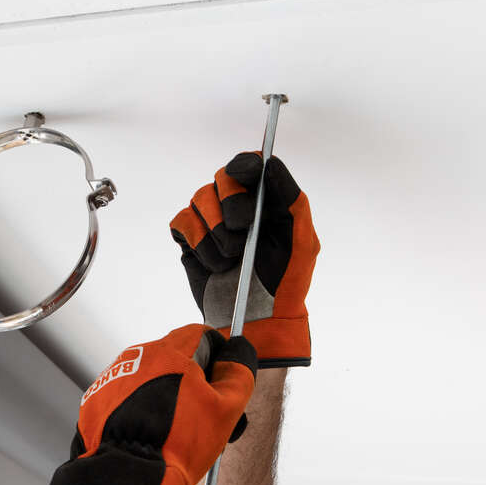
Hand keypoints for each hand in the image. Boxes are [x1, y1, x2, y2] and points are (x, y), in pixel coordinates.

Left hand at [35, 324, 256, 484]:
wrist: (130, 474)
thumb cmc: (178, 445)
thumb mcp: (226, 410)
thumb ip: (238, 373)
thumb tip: (238, 351)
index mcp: (170, 352)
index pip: (200, 334)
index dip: (217, 353)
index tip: (221, 376)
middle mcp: (137, 357)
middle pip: (174, 354)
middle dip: (191, 377)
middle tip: (202, 409)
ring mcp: (113, 377)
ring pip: (150, 375)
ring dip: (165, 392)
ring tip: (175, 427)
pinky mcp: (98, 398)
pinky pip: (127, 394)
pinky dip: (141, 406)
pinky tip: (151, 431)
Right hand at [170, 152, 319, 367]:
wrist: (260, 320)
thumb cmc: (286, 281)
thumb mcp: (302, 240)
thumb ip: (293, 199)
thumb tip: (270, 165)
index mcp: (265, 200)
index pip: (249, 165)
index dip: (245, 165)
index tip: (247, 177)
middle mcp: (235, 205)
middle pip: (222, 178)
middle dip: (232, 204)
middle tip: (243, 231)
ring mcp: (211, 223)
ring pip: (199, 199)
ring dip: (217, 230)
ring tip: (233, 256)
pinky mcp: (191, 241)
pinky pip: (183, 223)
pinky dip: (199, 243)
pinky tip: (215, 263)